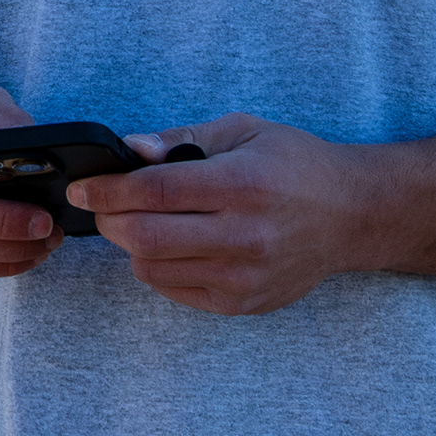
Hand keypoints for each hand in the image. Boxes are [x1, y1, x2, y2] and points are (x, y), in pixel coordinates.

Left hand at [69, 115, 363, 314]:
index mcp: (243, 184)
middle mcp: (246, 236)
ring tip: (145, 221)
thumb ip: (181, 140)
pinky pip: (174, 289)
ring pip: (152, 269)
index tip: (81, 187)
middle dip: (110, 219)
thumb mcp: (243, 132)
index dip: (106, 189)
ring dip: (133, 244)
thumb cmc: (295, 166)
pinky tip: (175, 245)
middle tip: (105, 206)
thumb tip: (130, 148)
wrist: (354, 215)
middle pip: (144, 237)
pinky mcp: (244, 303)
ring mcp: (246, 276)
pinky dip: (158, 267)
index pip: (154, 191)